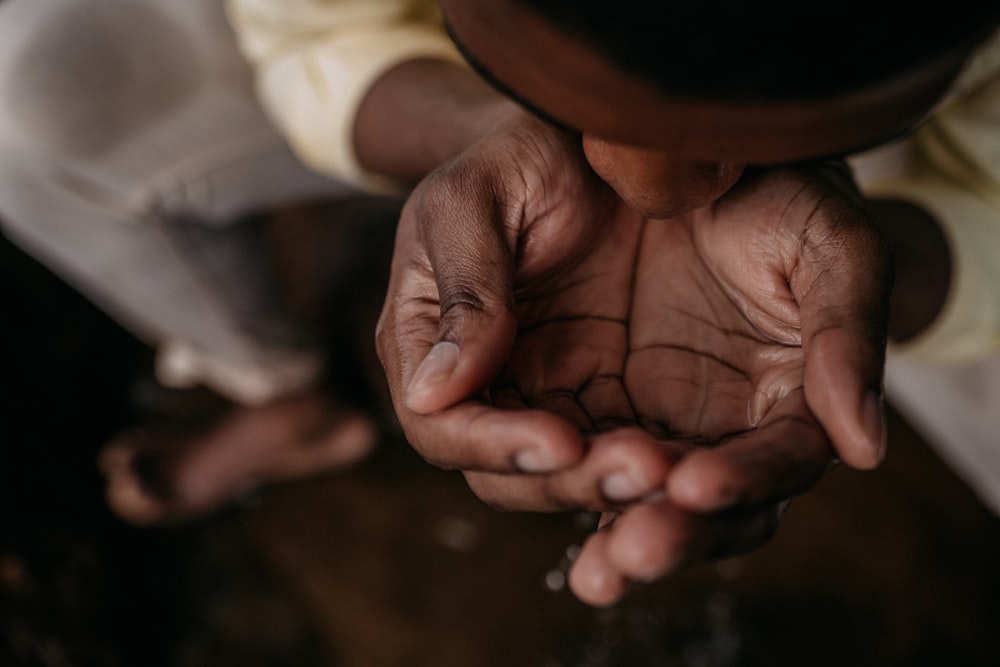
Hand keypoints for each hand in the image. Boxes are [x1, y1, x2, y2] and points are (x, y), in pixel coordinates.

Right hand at [376, 114, 891, 603]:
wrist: (594, 136)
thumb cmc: (519, 155)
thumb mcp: (475, 200)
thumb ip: (462, 289)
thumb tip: (432, 394)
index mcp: (430, 342)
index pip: (440, 425)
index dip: (493, 445)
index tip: (559, 440)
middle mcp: (485, 385)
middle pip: (508, 473)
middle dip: (571, 479)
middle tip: (641, 468)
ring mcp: (548, 396)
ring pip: (571, 475)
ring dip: (618, 486)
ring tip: (675, 473)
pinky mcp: (610, 397)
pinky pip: (625, 451)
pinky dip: (658, 469)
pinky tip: (698, 465)